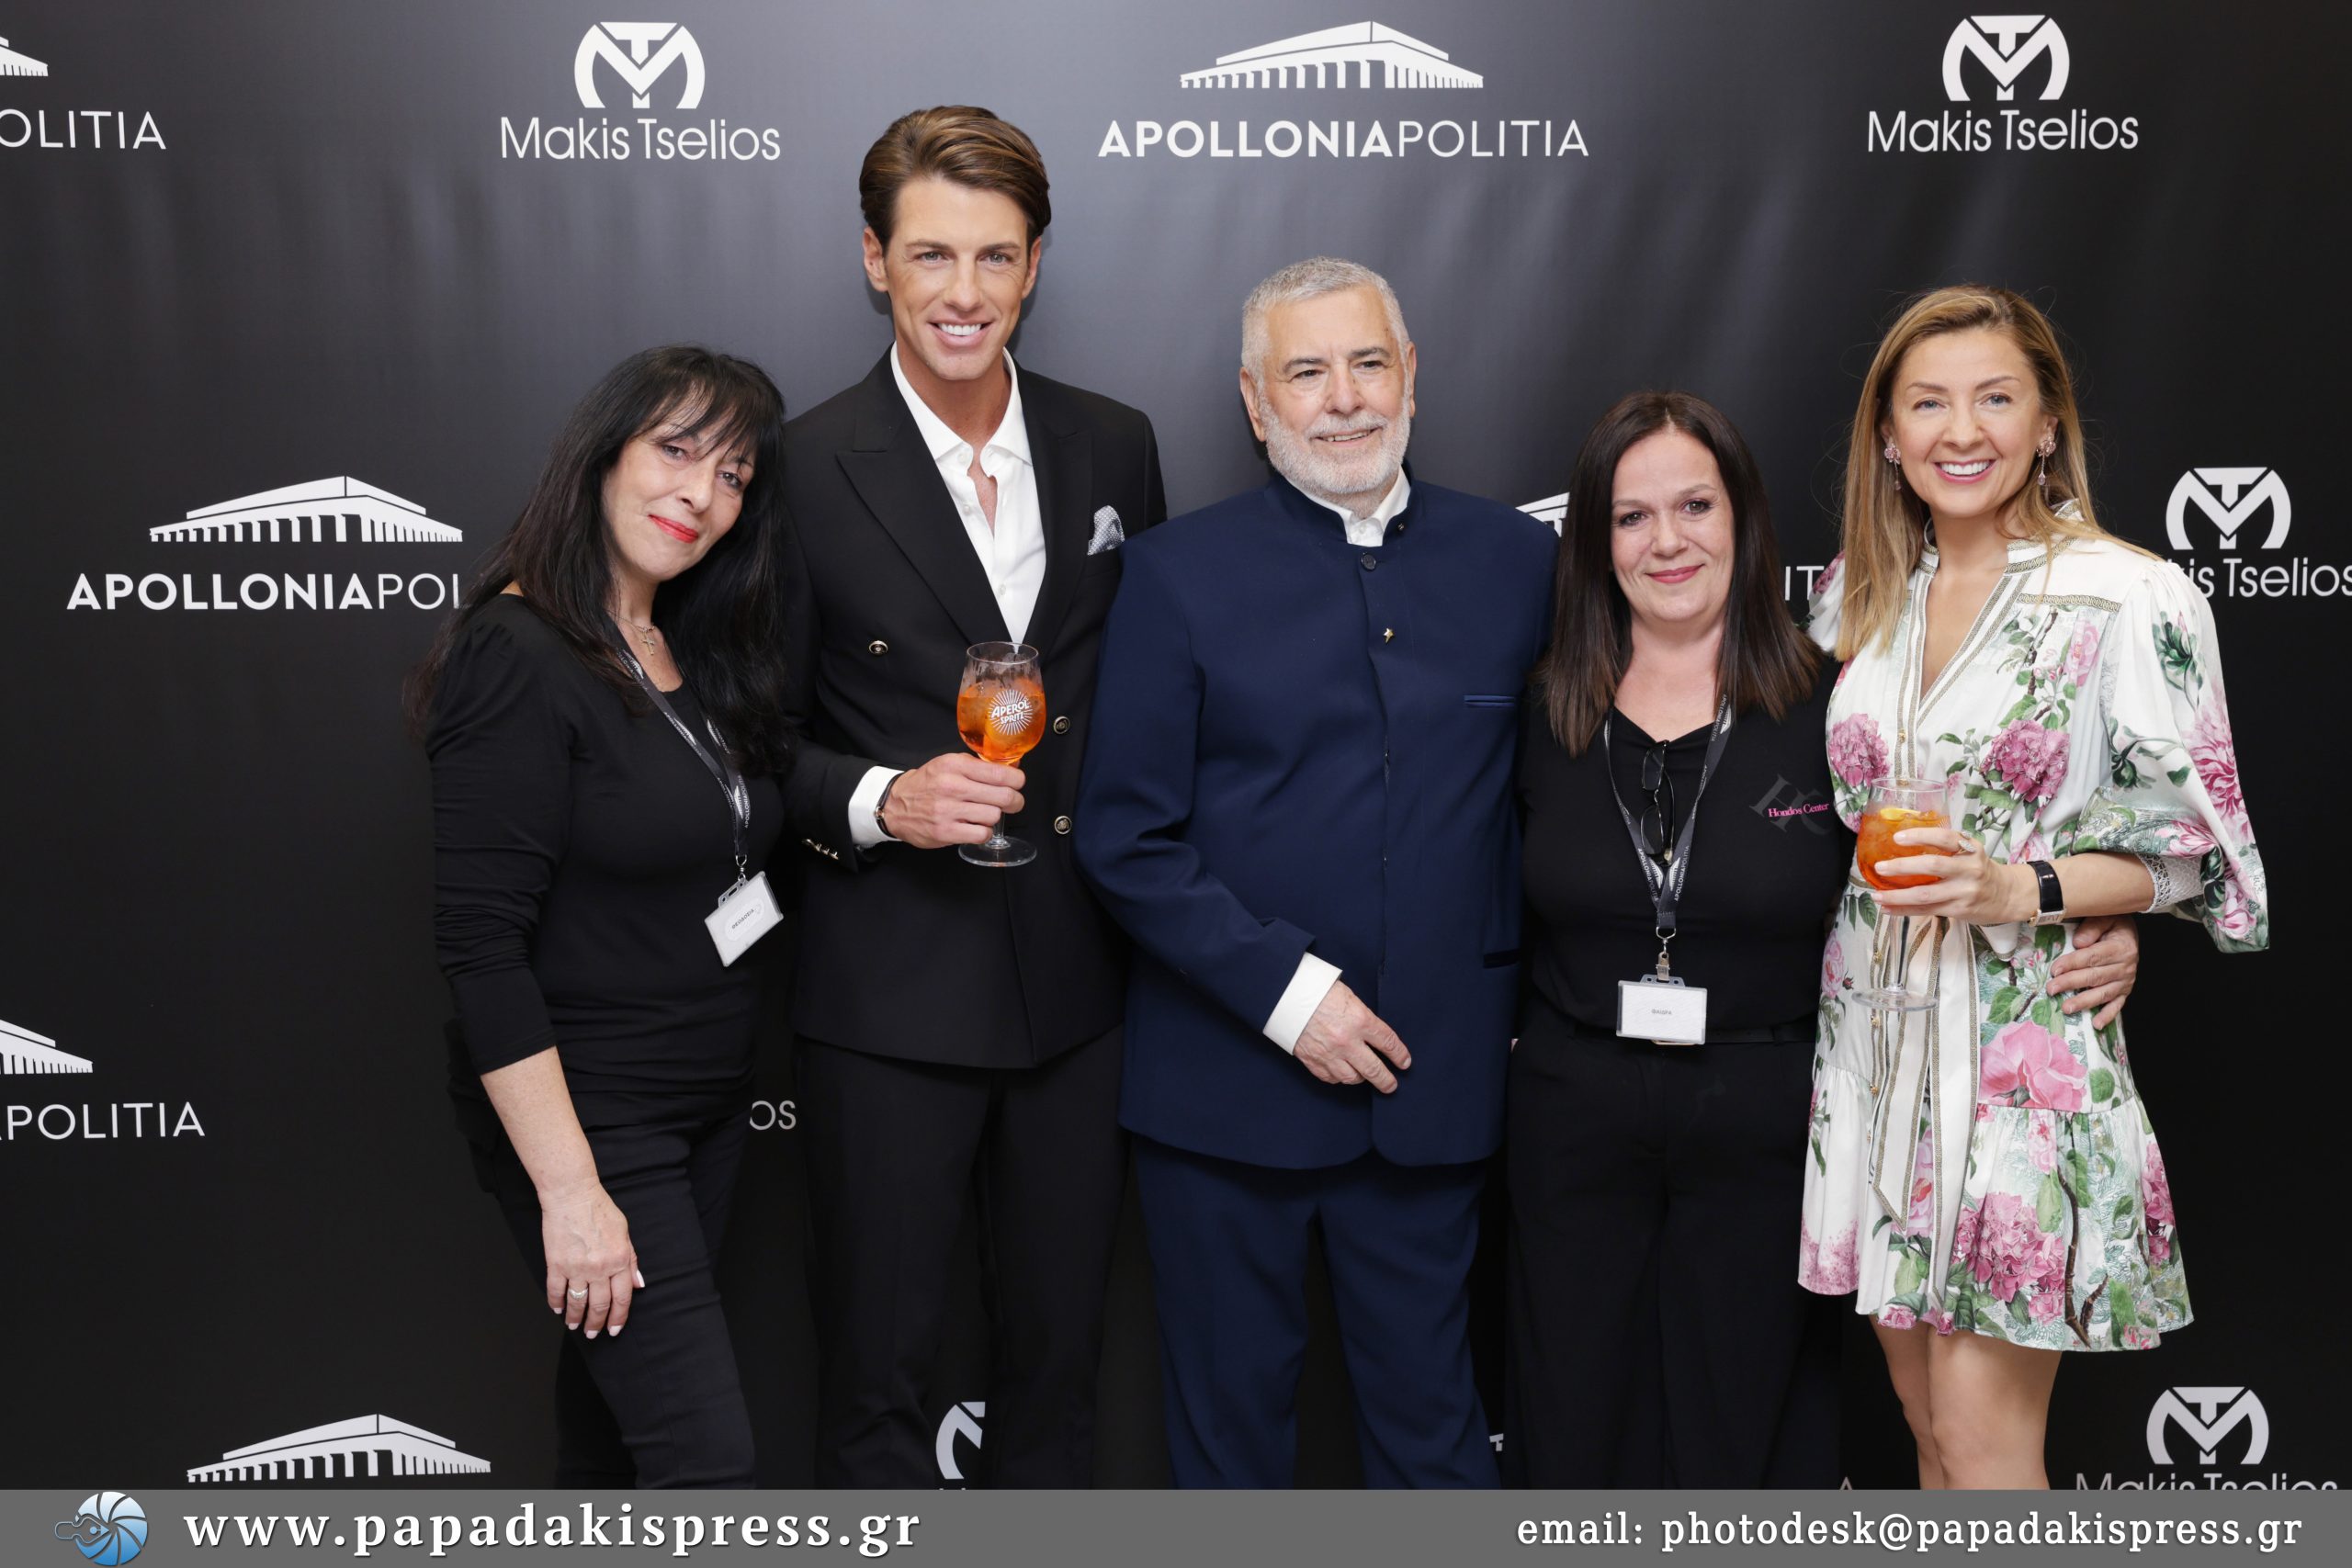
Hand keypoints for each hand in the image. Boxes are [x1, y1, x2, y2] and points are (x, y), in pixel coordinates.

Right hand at [539, 1182, 640, 1338]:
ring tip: (575, 1326)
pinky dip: (556, 1303)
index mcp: (619, 1260)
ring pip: (578, 1303)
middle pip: (600, 1305)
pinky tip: (559, 1309)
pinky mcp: (557, 1264)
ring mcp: (577, 1268)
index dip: (619, 1317)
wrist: (573, 1195)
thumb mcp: (624, 1233)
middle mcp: (600, 1268)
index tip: (615, 1329)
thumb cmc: (600, 1210)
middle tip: (593, 1333)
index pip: (622, 1298)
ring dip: (576, 1318)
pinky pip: (556, 1291)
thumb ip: (631, 1260)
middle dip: (597, 1324)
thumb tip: (638, 1285)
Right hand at [882, 754, 1025, 848]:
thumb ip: (979, 765)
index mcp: (955, 765)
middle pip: (1004, 796)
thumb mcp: (949, 764)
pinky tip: (977, 827)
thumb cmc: (927, 784)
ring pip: (994, 815)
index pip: (1000, 773)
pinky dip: (984, 832)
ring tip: (985, 813)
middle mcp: (952, 786)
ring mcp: (948, 810)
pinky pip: (982, 834)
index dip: (1017, 780)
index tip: (1018, 783)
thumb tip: (1013, 767)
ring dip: (994, 816)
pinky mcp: (945, 832)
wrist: (895, 805)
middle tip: (1013, 802)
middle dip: (1015, 801)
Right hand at [1294, 980, 1411, 1093]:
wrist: (1286, 996)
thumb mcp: (1350, 998)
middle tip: (1391, 1086)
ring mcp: (1330, 1054)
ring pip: (1353, 1078)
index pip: (1389, 1043)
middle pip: (1375, 1069)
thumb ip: (1363, 1018)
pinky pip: (1332, 1078)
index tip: (1405, 1063)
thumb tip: (1374, 1036)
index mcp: (1360, 1020)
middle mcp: (1347, 1041)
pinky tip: (1343, 1071)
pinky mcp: (1313, 1061)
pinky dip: (1339, 1077)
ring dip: (1362, 1078)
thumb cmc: (1318, 991)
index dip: (1400, 1055)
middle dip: (1387, 1081)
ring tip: (1365, 1075)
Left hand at [1869, 826, 2036, 926]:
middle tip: (1880, 867)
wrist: (2008, 896)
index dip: (1920, 836)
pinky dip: (1904, 910)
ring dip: (1897, 896)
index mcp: (1970, 849)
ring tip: (1876, 895)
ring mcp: (1964, 892)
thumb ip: (1946, 846)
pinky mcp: (1959, 910)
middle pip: (1932, 866)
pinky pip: (1927, 910)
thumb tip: (1903, 840)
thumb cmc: (1981, 870)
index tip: (1897, 838)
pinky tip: (1887, 908)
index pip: (1945, 837)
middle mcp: (1969, 869)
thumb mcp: (1971, 852)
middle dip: (1902, 867)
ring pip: (1925, 894)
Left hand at [2051, 914, 2137, 1028]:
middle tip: (2052, 989)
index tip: (2055, 969)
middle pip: (2095, 977)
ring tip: (2066, 1008)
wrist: (2131, 934)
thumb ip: (2093, 927)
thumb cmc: (2114, 924)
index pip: (2092, 957)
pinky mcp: (2125, 991)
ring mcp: (2126, 981)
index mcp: (2119, 947)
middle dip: (2071, 983)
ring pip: (2103, 993)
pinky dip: (2108, 1015)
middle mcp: (2125, 966)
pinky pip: (2117, 1005)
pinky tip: (2096, 1024)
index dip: (2072, 963)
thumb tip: (2078, 943)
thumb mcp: (2106, 917)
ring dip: (2084, 1002)